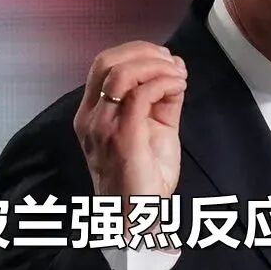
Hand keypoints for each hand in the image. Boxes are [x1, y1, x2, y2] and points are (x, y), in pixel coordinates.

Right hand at [73, 41, 186, 201]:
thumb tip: (174, 68)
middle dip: (144, 51)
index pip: (103, 65)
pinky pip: (140, 95)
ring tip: (178, 75)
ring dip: (156, 66)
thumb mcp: (156, 129)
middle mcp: (91, 118)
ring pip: (122, 74)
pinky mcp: (122, 137)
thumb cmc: (145, 177)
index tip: (165, 58)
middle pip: (106, 61)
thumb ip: (162, 100)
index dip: (136, 51)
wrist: (139, 218)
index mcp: (93, 114)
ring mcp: (103, 127)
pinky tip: (179, 86)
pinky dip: (164, 82)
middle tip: (171, 63)